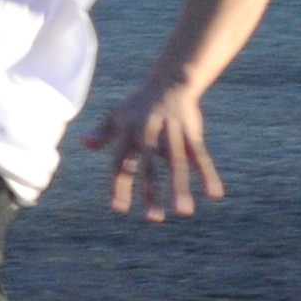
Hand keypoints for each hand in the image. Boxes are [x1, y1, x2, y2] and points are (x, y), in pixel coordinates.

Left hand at [83, 81, 219, 221]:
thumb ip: (103, 133)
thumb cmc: (140, 104)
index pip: (121, 164)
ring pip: (177, 164)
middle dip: (151, 193)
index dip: (120, 185)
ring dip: (180, 188)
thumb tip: (85, 144)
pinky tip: (215, 194)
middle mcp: (149, 136)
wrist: (170, 81)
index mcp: (129, 135)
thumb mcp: (118, 115)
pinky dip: (208, 175)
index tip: (119, 209)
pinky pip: (201, 156)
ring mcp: (172, 135)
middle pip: (149, 168)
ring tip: (184, 212)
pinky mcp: (191, 133)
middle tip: (155, 219)